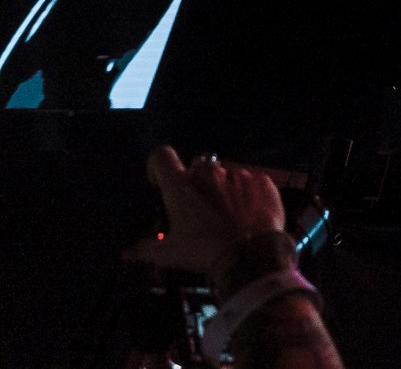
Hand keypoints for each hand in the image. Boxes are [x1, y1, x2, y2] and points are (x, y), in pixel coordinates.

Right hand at [126, 146, 285, 277]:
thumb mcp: (169, 253)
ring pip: (225, 174)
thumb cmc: (203, 251)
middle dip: (194, 183)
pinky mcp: (262, 180)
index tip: (160, 183)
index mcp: (181, 185)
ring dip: (222, 189)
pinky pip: (250, 181)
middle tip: (198, 209)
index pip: (161, 156)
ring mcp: (237, 173)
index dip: (158, 167)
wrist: (251, 255)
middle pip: (195, 168)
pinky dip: (246, 193)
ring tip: (226, 215)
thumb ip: (145, 249)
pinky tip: (247, 213)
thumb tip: (127, 253)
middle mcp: (208, 172)